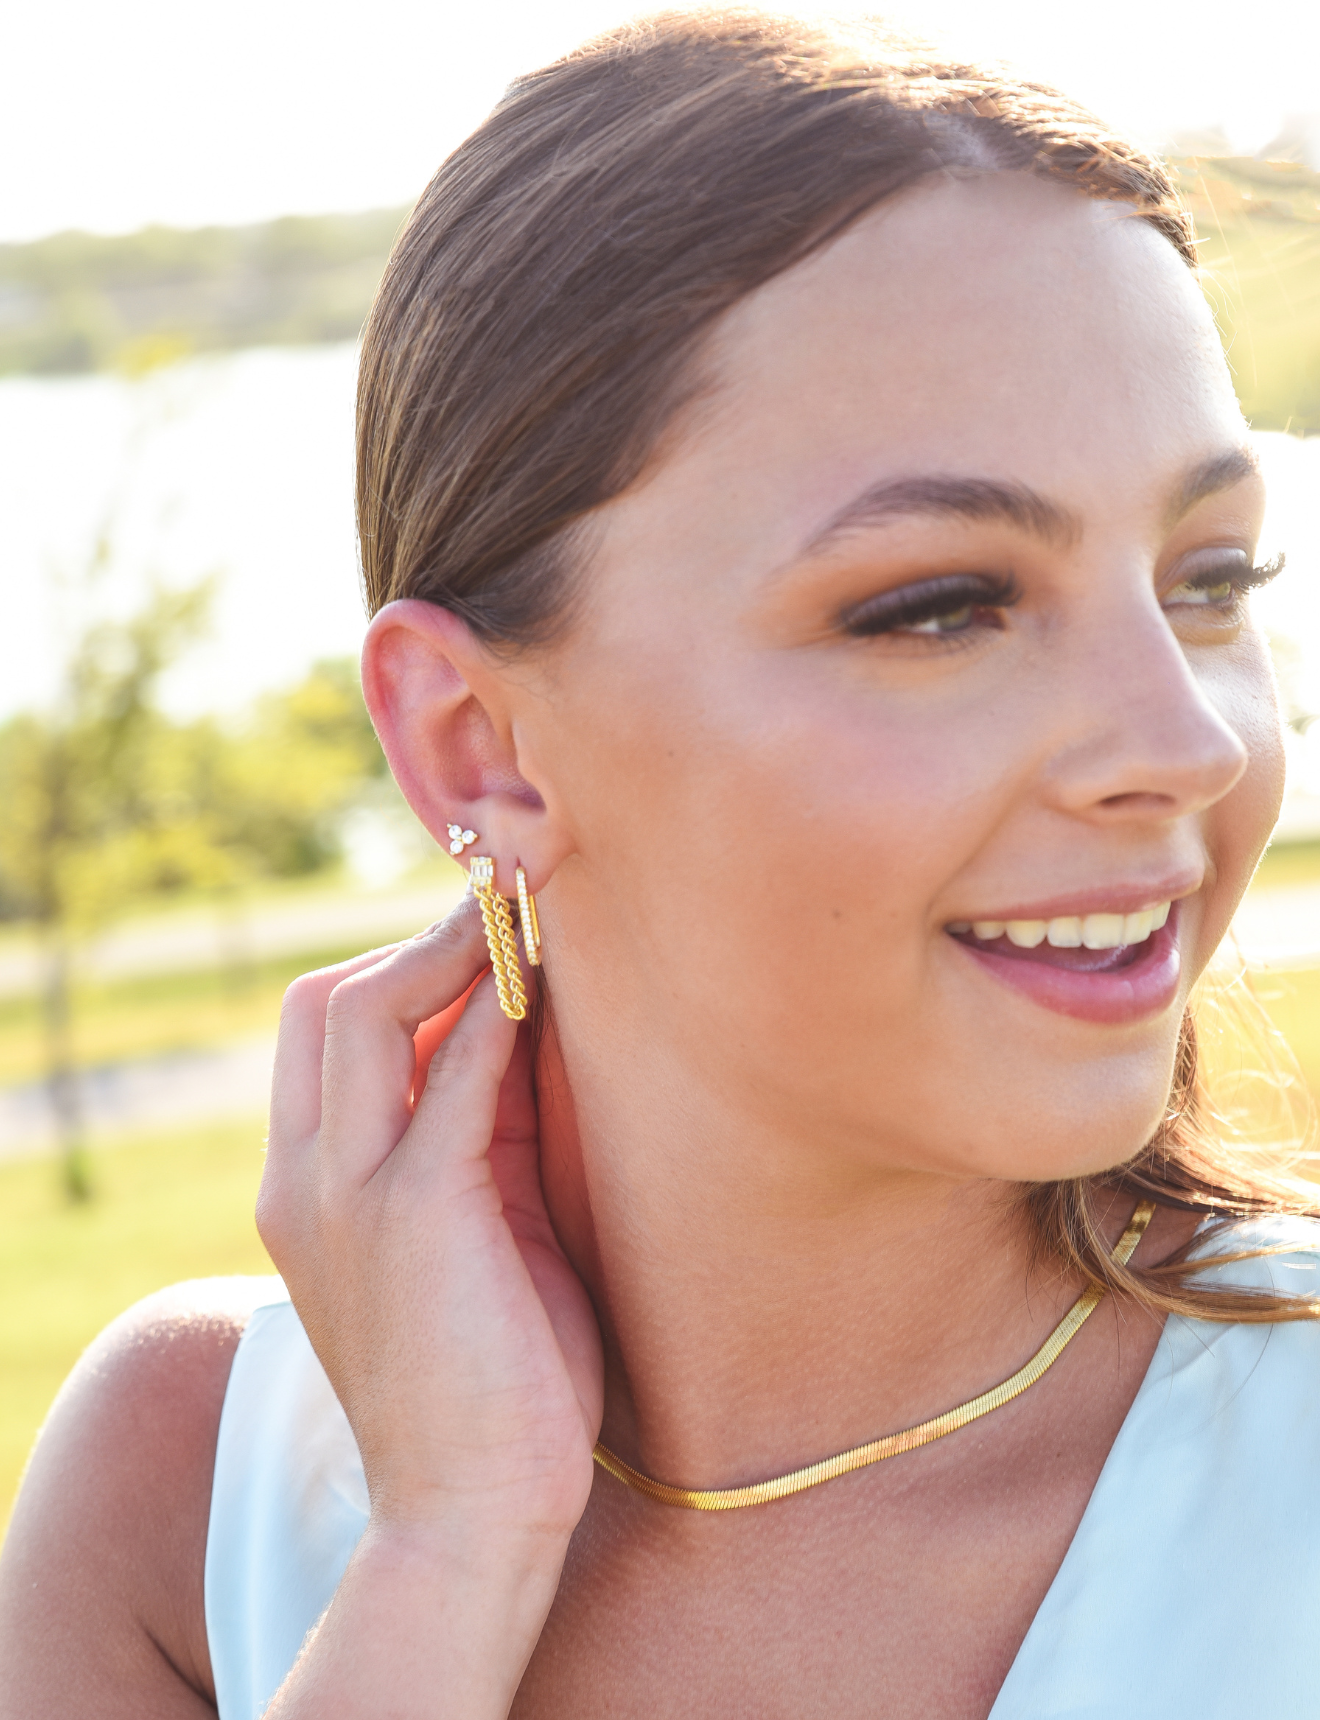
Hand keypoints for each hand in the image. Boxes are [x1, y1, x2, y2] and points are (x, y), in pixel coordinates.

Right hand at [258, 897, 603, 1551]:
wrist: (471, 1515)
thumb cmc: (492, 1377)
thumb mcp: (473, 1232)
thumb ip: (482, 1132)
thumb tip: (533, 1025)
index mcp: (308, 1186)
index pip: (323, 1032)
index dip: (400, 969)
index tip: (491, 939)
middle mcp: (305, 1177)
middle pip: (325, 1001)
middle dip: (416, 943)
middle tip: (511, 915)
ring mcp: (348, 1193)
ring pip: (366, 1010)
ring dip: (454, 950)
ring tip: (532, 920)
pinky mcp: (414, 1213)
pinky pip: (454, 1071)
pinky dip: (499, 1012)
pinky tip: (551, 985)